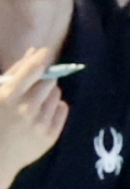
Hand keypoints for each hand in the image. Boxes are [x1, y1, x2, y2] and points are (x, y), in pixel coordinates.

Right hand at [0, 49, 68, 185]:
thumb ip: (13, 72)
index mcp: (7, 97)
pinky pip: (62, 109)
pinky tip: (42, 110)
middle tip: (36, 81)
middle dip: (43, 77)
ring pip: (56, 94)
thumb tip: (34, 53)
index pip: (33, 69)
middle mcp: (26, 110)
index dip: (41, 57)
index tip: (44, 51)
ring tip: (35, 99)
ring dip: (48, 92)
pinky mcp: (50, 136)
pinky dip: (55, 106)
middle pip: (48, 81)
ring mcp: (40, 124)